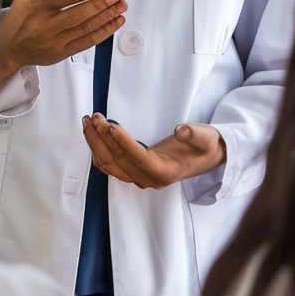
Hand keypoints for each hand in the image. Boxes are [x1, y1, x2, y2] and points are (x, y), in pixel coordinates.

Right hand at [0, 0, 126, 85]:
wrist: (10, 45)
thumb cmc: (23, 12)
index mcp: (36, 4)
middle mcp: (45, 24)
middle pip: (78, 15)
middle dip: (101, 5)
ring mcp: (54, 40)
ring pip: (85, 29)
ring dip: (107, 18)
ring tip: (120, 8)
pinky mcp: (62, 52)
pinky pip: (87, 42)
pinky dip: (104, 32)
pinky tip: (114, 23)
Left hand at [82, 114, 225, 188]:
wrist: (206, 157)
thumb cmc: (204, 147)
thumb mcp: (206, 137)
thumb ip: (194, 134)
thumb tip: (181, 130)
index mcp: (166, 172)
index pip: (139, 158)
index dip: (124, 142)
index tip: (111, 126)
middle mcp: (149, 178)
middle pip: (119, 161)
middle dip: (103, 138)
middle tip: (95, 117)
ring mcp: (140, 177)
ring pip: (110, 165)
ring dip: (96, 144)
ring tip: (88, 122)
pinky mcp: (134, 171)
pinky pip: (110, 165)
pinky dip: (98, 150)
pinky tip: (93, 134)